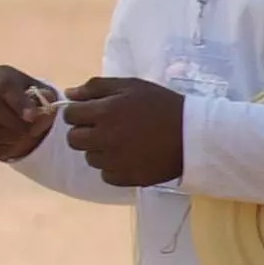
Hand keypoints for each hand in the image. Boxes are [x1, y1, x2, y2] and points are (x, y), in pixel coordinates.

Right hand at [0, 66, 57, 161]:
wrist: (23, 119)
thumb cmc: (33, 102)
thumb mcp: (45, 96)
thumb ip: (45, 98)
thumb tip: (43, 104)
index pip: (4, 85)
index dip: (19, 102)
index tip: (33, 116)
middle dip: (15, 122)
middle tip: (32, 130)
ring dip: (12, 138)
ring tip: (24, 136)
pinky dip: (3, 149)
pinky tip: (12, 143)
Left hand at [62, 77, 188, 187]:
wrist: (195, 134)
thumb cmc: (162, 105)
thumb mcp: (131, 86)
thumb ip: (96, 87)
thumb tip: (68, 94)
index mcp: (104, 112)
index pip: (69, 115)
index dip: (78, 113)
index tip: (91, 114)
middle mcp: (105, 138)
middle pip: (74, 139)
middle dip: (84, 132)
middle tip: (105, 129)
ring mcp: (115, 161)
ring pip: (90, 158)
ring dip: (99, 151)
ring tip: (122, 142)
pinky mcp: (128, 178)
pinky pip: (106, 175)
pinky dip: (113, 168)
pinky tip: (129, 157)